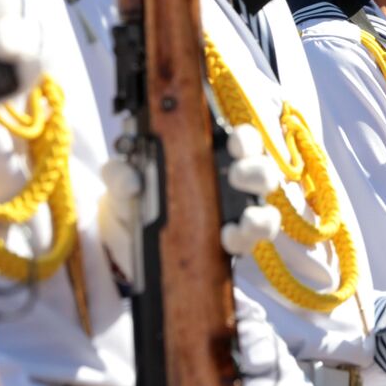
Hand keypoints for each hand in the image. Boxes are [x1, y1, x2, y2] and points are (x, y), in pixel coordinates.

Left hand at [98, 124, 280, 279]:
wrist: (125, 243)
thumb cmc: (134, 199)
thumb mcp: (122, 182)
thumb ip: (120, 174)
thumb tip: (132, 182)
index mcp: (212, 157)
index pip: (241, 142)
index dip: (245, 139)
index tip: (234, 143)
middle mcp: (232, 184)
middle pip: (262, 172)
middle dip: (256, 171)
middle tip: (237, 174)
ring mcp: (236, 216)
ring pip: (265, 211)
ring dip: (259, 213)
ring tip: (244, 218)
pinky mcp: (232, 245)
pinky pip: (250, 243)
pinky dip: (244, 240)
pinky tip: (228, 238)